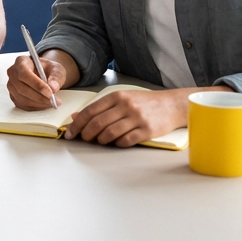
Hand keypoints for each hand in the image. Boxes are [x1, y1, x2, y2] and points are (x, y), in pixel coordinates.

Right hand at [7, 53, 70, 109]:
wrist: (44, 74)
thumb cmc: (48, 69)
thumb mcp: (56, 69)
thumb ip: (56, 77)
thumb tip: (53, 87)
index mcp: (21, 61)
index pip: (24, 73)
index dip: (36, 84)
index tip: (50, 92)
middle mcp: (13, 73)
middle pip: (22, 88)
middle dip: (40, 97)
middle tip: (54, 101)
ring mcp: (11, 85)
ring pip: (22, 98)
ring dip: (38, 103)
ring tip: (52, 103)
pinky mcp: (13, 96)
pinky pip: (23, 105)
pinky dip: (35, 107)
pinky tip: (44, 104)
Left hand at [64, 89, 187, 146]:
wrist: (171, 105)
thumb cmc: (144, 103)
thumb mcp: (121, 99)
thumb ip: (100, 107)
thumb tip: (77, 116)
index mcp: (116, 96)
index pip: (90, 111)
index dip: (77, 123)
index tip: (70, 133)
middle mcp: (125, 106)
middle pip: (97, 123)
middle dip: (86, 134)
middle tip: (84, 139)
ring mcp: (136, 118)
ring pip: (110, 133)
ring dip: (101, 140)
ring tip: (100, 141)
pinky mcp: (147, 130)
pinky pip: (126, 140)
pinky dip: (117, 144)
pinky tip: (116, 142)